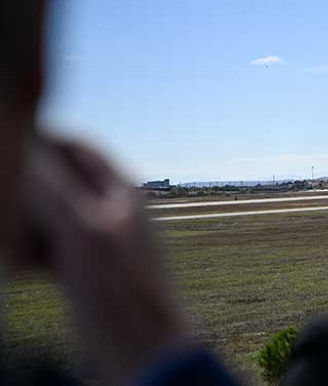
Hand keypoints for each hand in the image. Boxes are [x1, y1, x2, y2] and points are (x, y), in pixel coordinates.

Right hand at [20, 134, 188, 381]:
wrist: (146, 353)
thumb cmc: (124, 295)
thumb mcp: (84, 234)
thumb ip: (54, 189)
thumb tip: (25, 149)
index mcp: (120, 193)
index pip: (77, 147)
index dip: (39, 142)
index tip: (7, 146)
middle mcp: (112, 211)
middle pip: (58, 180)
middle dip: (26, 188)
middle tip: (9, 208)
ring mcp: (99, 242)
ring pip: (50, 216)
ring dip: (26, 223)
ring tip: (17, 247)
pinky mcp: (87, 272)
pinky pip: (50, 248)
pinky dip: (31, 252)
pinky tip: (24, 270)